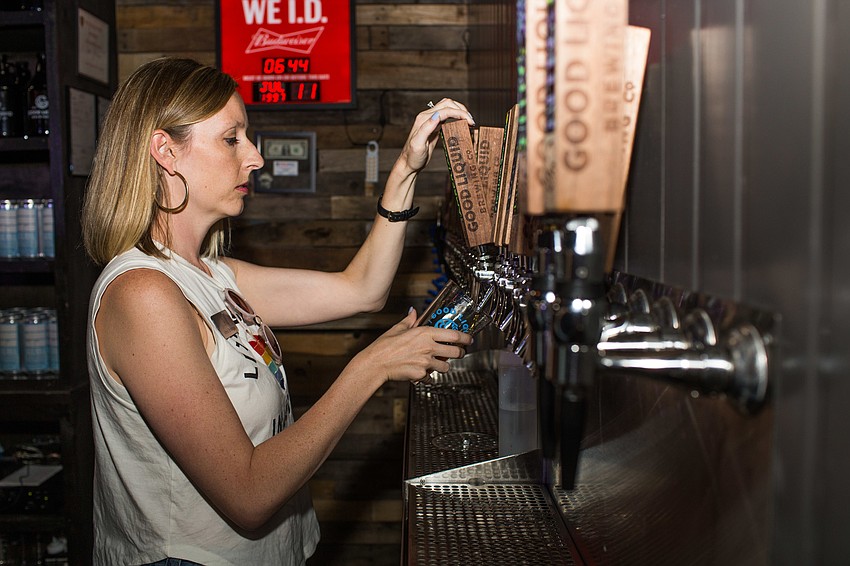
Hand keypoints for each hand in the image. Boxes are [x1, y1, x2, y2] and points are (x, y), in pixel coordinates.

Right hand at [351, 308, 472, 383]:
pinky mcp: (421, 375)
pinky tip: (420, 371)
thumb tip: (413, 312)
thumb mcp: (397, 329)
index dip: (465, 337)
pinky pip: (430, 377)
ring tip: (436, 364)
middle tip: (458, 353)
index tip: (468, 339)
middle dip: (459, 353)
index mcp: (424, 333)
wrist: (375, 364)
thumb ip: (409, 320)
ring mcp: (425, 362)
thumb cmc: (384, 347)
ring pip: (445, 367)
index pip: (453, 335)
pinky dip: (427, 376)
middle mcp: (428, 347)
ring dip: (443, 366)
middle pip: (455, 352)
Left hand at [398, 98, 474, 174]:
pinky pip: (447, 116)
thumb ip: (426, 128)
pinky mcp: (434, 126)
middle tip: (471, 121)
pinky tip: (461, 123)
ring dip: (459, 111)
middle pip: (448, 104)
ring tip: (468, 121)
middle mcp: (427, 117)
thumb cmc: (413, 157)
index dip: (459, 113)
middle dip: (461, 110)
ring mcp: (431, 121)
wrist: (408, 164)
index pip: (445, 110)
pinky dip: (456, 116)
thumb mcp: (418, 144)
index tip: (470, 122)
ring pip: (447, 107)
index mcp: (424, 119)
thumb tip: (437, 116)